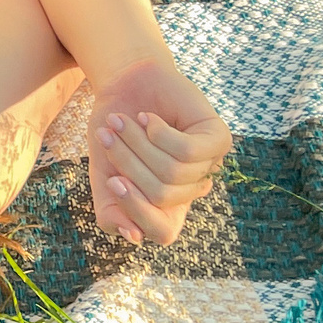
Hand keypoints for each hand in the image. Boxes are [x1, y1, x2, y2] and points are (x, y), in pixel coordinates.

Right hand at [85, 56, 230, 245]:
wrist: (122, 85)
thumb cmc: (114, 131)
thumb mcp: (103, 175)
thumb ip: (110, 210)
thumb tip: (134, 238)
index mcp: (168, 205)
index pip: (164, 232)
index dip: (136, 210)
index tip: (111, 180)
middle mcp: (193, 189)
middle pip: (161, 196)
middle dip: (127, 163)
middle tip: (107, 135)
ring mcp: (210, 164)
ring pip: (172, 172)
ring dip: (137, 143)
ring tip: (122, 122)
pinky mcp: (218, 139)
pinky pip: (186, 151)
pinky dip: (156, 131)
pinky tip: (147, 118)